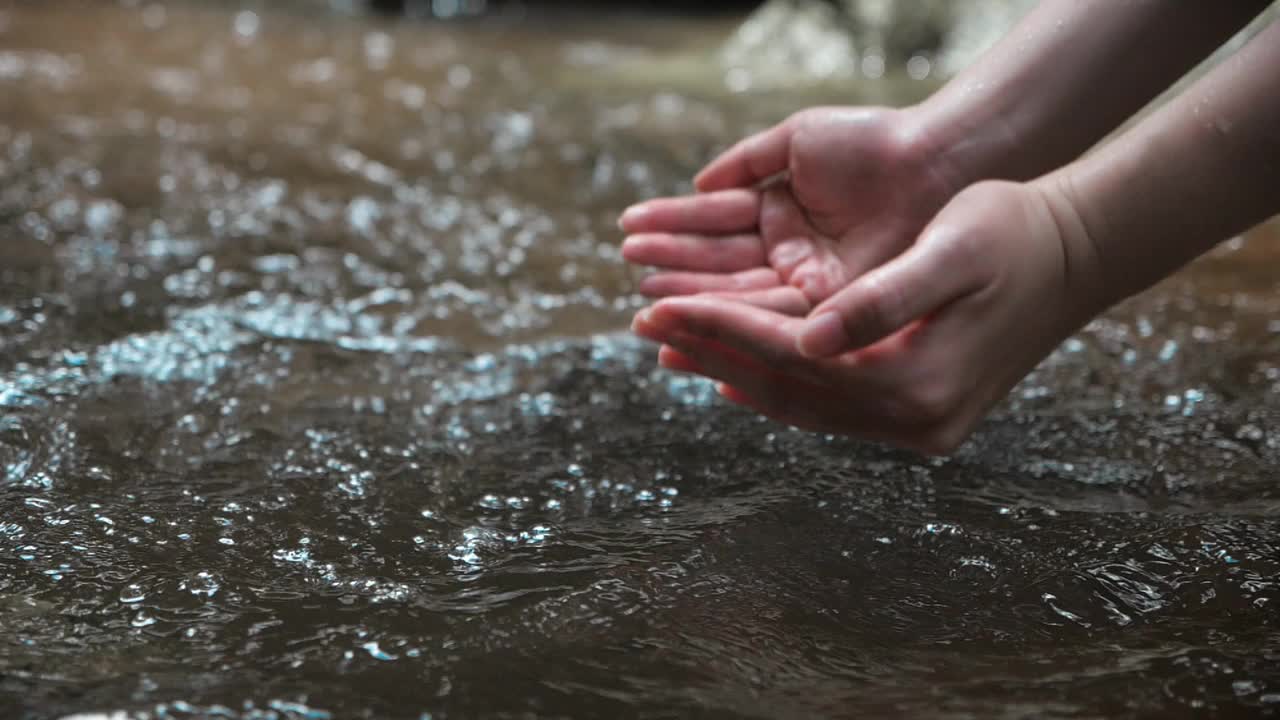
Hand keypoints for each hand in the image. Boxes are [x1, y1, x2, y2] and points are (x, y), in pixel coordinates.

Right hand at [619, 107, 958, 308]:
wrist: (934, 163)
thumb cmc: (873, 143)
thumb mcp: (798, 140)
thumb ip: (747, 162)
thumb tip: (699, 184)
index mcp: (779, 213)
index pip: (715, 223)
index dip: (672, 226)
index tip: (628, 228)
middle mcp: (789, 253)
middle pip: (719, 263)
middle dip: (672, 265)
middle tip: (628, 269)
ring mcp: (808, 283)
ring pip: (738, 293)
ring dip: (690, 294)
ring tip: (645, 296)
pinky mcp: (829, 308)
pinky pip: (772, 314)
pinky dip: (730, 317)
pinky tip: (689, 314)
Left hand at [631, 180, 1104, 454]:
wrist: (1074, 256)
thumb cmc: (1014, 233)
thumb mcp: (952, 252)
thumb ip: (881, 301)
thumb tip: (808, 339)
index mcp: (917, 382)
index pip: (791, 358)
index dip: (720, 329)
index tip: (659, 304)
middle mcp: (913, 420)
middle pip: (786, 388)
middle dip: (711, 351)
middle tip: (643, 322)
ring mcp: (916, 427)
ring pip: (800, 404)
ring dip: (732, 372)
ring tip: (672, 346)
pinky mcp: (916, 416)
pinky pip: (826, 408)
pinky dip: (776, 388)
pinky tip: (733, 375)